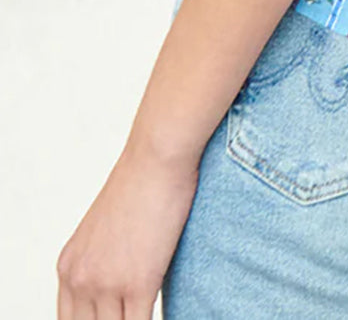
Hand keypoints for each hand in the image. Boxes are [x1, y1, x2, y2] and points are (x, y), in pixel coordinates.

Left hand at [56, 137, 199, 317]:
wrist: (157, 156)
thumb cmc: (141, 182)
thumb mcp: (104, 228)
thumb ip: (101, 262)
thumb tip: (117, 286)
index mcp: (68, 266)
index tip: (116, 316)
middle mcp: (80, 278)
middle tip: (132, 315)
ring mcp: (107, 283)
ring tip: (147, 310)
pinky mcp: (139, 283)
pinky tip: (167, 317)